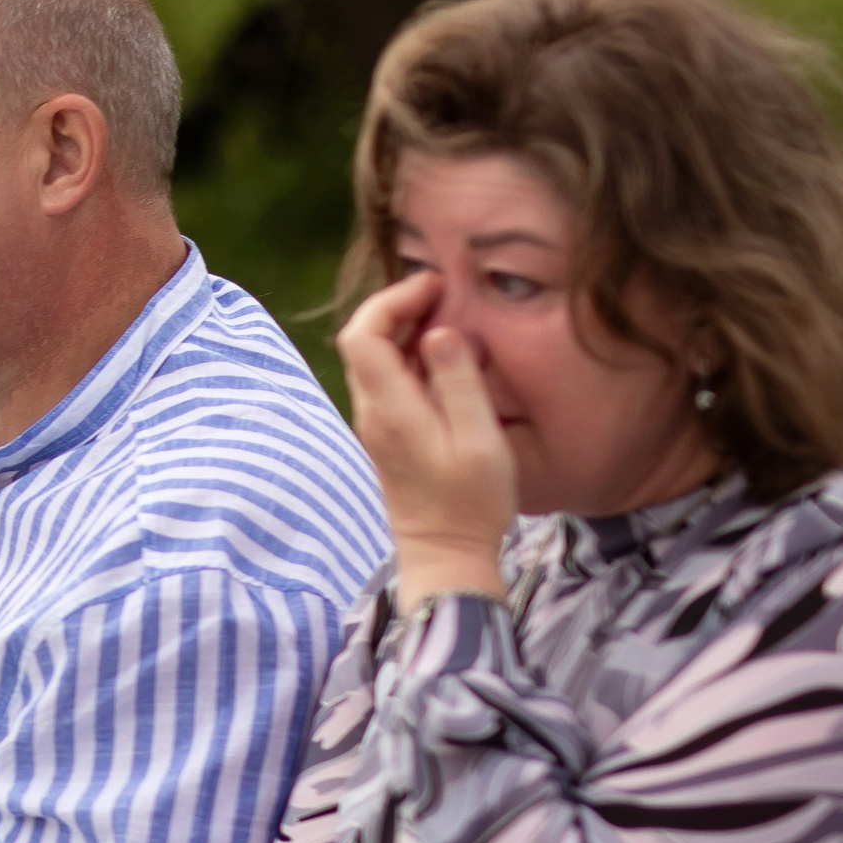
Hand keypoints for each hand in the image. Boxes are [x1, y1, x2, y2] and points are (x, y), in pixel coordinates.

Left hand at [335, 271, 516, 608]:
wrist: (446, 554)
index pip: (362, 334)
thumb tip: (439, 332)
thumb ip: (458, 379)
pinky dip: (410, 356)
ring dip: (406, 331)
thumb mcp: (479, 436)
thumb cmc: (470, 501)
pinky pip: (388, 380)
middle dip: (400, 307)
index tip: (435, 288)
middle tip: (447, 296)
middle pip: (363, 341)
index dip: (393, 299)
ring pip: (374, 359)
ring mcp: (374, 424)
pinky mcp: (387, 434)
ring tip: (452, 320)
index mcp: (389, 409)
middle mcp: (371, 413)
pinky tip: (446, 356)